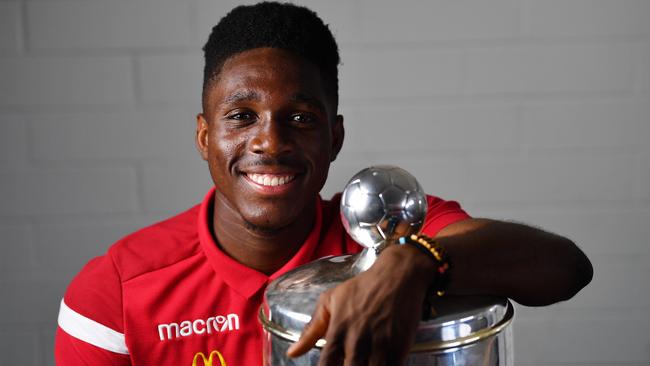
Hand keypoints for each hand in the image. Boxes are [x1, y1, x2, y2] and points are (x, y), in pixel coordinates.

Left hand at [286, 244, 434, 365]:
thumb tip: (293, 353)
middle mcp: (357, 340)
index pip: (326, 365)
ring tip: (364, 362)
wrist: (398, 275)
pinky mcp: (400, 347)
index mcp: (338, 330)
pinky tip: (379, 362)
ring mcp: (380, 345)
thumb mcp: (331, 300)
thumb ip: (312, 329)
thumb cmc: (362, 287)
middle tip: (348, 362)